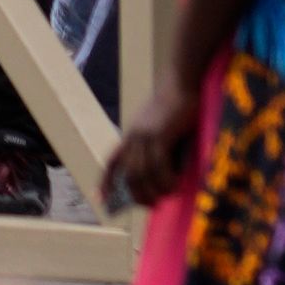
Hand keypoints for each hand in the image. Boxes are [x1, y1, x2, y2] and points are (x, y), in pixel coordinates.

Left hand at [106, 79, 203, 209]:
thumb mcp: (161, 126)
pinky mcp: (160, 134)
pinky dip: (166, 180)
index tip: (101, 199)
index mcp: (131, 134)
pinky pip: (159, 166)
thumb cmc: (177, 103)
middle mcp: (133, 136)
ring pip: (142, 174)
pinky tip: (176, 184)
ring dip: (155, 190)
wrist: (184, 80)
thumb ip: (158, 147)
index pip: (112, 161)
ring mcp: (145, 135)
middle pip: (128, 175)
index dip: (105, 182)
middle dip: (138, 195)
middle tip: (153, 205)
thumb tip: (161, 177)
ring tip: (168, 195)